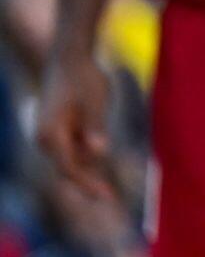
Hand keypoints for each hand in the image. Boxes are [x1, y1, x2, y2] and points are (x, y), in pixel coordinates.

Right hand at [35, 50, 112, 201]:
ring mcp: (45, 136)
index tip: (107, 197)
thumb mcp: (96, 101)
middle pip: (70, 167)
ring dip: (89, 152)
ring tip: (94, 112)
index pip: (70, 169)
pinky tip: (91, 114)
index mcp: (50, 136)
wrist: (69, 58)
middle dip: (90, 172)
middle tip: (110, 185)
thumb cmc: (84, 78)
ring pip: (72, 157)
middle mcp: (43, 139)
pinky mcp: (53, 131)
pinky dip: (85, 143)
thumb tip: (98, 152)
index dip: (88, 185)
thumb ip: (96, 127)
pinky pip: (71, 147)